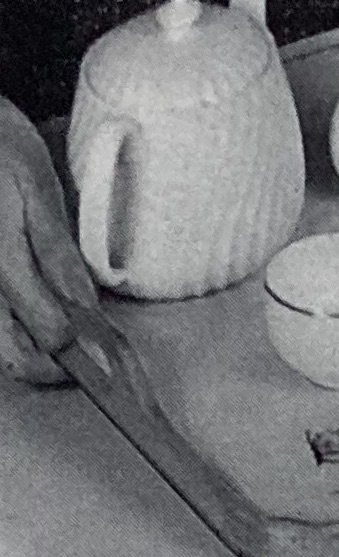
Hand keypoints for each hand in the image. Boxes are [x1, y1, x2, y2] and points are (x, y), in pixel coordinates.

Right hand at [0, 97, 97, 384]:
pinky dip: (17, 329)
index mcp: (0, 261)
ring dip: (33, 351)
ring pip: (1, 347)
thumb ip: (58, 252)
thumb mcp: (38, 190)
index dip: (83, 352)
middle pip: (14, 358)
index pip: (48, 334)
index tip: (109, 350)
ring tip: (65, 332)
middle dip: (53, 366)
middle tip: (86, 354)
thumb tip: (85, 306)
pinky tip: (40, 313)